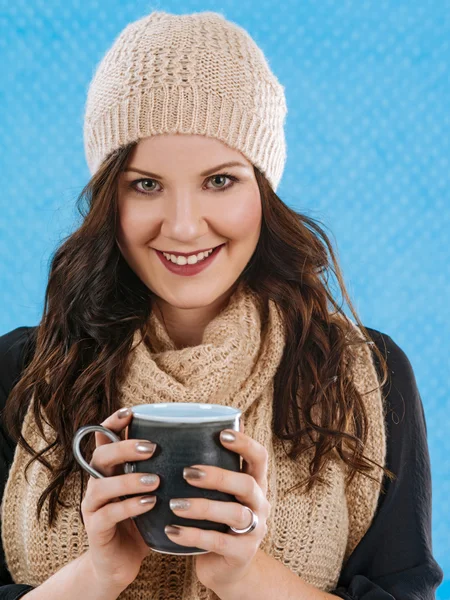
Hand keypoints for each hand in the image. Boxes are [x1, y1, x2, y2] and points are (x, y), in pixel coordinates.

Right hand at [80, 408, 159, 590]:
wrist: (121, 563)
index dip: (114, 422)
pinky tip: (150, 504)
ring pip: (101, 485)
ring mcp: (93, 506)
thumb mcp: (153, 490)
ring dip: (129, 480)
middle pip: (100, 456)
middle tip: (152, 447)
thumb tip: (200, 443)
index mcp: (111, 469)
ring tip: (155, 481)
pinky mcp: (95, 529)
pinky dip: (129, 507)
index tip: (131, 411)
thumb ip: (164, 468)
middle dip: (124, 448)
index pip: (104, 438)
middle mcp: (97, 483)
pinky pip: (108, 514)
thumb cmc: (143, 520)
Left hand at [165, 421, 270, 591]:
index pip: (259, 458)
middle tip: (187, 472)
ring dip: (202, 507)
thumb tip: (193, 429)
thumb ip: (215, 469)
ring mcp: (254, 531)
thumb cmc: (219, 521)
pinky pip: (218, 542)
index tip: (221, 434)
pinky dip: (192, 535)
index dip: (244, 444)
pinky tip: (171, 530)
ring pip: (234, 514)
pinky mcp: (241, 554)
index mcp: (256, 484)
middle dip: (217, 476)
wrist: (228, 569)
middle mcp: (260, 504)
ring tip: (175, 504)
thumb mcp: (223, 494)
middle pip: (246, 484)